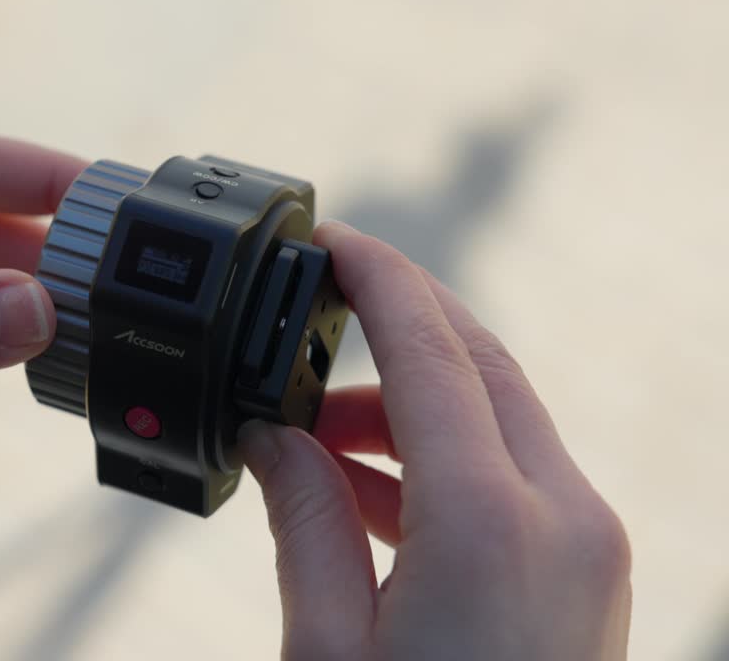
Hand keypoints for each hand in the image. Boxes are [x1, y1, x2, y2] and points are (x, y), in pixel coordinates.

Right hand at [238, 221, 630, 659]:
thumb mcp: (325, 647)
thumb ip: (302, 524)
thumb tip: (273, 440)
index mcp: (485, 526)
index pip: (430, 354)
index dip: (378, 279)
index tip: (332, 239)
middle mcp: (561, 518)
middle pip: (477, 366)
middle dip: (390, 329)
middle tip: (308, 325)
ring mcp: (587, 547)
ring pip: (495, 420)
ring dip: (404, 410)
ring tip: (311, 448)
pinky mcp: (587, 573)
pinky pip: (512, 477)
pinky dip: (439, 462)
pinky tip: (364, 493)